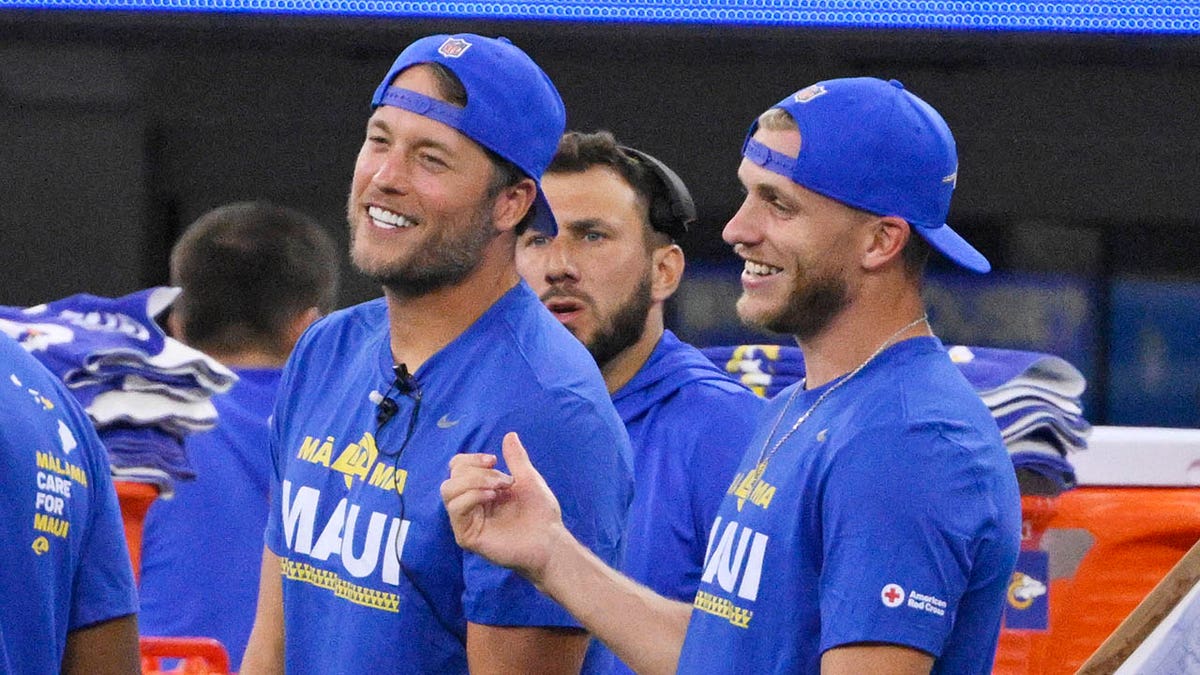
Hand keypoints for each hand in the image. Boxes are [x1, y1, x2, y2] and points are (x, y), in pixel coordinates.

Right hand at [441, 432, 566, 583]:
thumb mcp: (528, 478)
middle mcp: (470, 505)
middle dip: (476, 471)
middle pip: (451, 476)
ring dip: (474, 481)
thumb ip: (516, 458)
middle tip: (504, 480)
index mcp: (480, 491)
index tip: (494, 459)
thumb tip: (509, 435)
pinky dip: (472, 496)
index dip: (471, 459)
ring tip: (499, 489)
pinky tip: (492, 498)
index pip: (458, 468)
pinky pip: (456, 509)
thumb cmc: (540, 512)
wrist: (550, 539)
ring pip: (448, 491)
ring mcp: (466, 521)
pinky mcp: (467, 536)